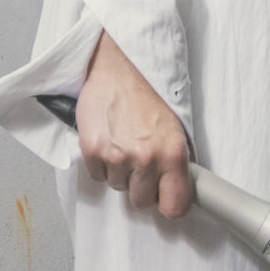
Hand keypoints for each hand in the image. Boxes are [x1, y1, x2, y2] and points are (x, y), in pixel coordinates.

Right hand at [78, 31, 193, 217]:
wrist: (120, 64)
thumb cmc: (148, 91)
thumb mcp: (175, 127)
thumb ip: (175, 161)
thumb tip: (174, 188)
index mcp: (173, 153)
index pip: (176, 206)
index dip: (168, 203)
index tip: (165, 197)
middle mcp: (146, 157)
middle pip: (142, 201)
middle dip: (140, 185)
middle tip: (140, 160)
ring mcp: (117, 155)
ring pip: (117, 187)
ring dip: (119, 171)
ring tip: (123, 142)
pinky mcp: (93, 149)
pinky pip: (97, 175)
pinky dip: (100, 162)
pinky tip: (107, 140)